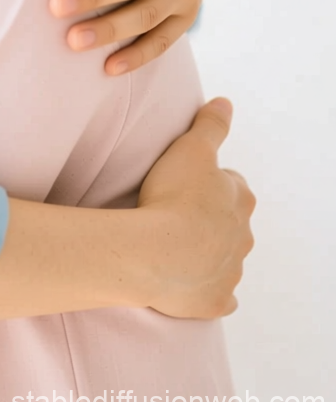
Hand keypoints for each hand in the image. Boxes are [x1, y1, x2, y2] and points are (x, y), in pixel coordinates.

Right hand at [137, 98, 254, 317]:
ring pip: (223, 257)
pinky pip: (216, 295)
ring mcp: (230, 270)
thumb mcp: (191, 147)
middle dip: (208, 217)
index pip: (230, 183)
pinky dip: (205, 289)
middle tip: (173, 210)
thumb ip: (210, 124)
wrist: (158, 252)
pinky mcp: (214, 300)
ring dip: (204, 250)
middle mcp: (243, 236)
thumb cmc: (173, 196)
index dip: (206, 180)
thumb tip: (225, 102)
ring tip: (171, 242)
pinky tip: (187, 282)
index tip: (184, 181)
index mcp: (240, 199)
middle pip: (228, 222)